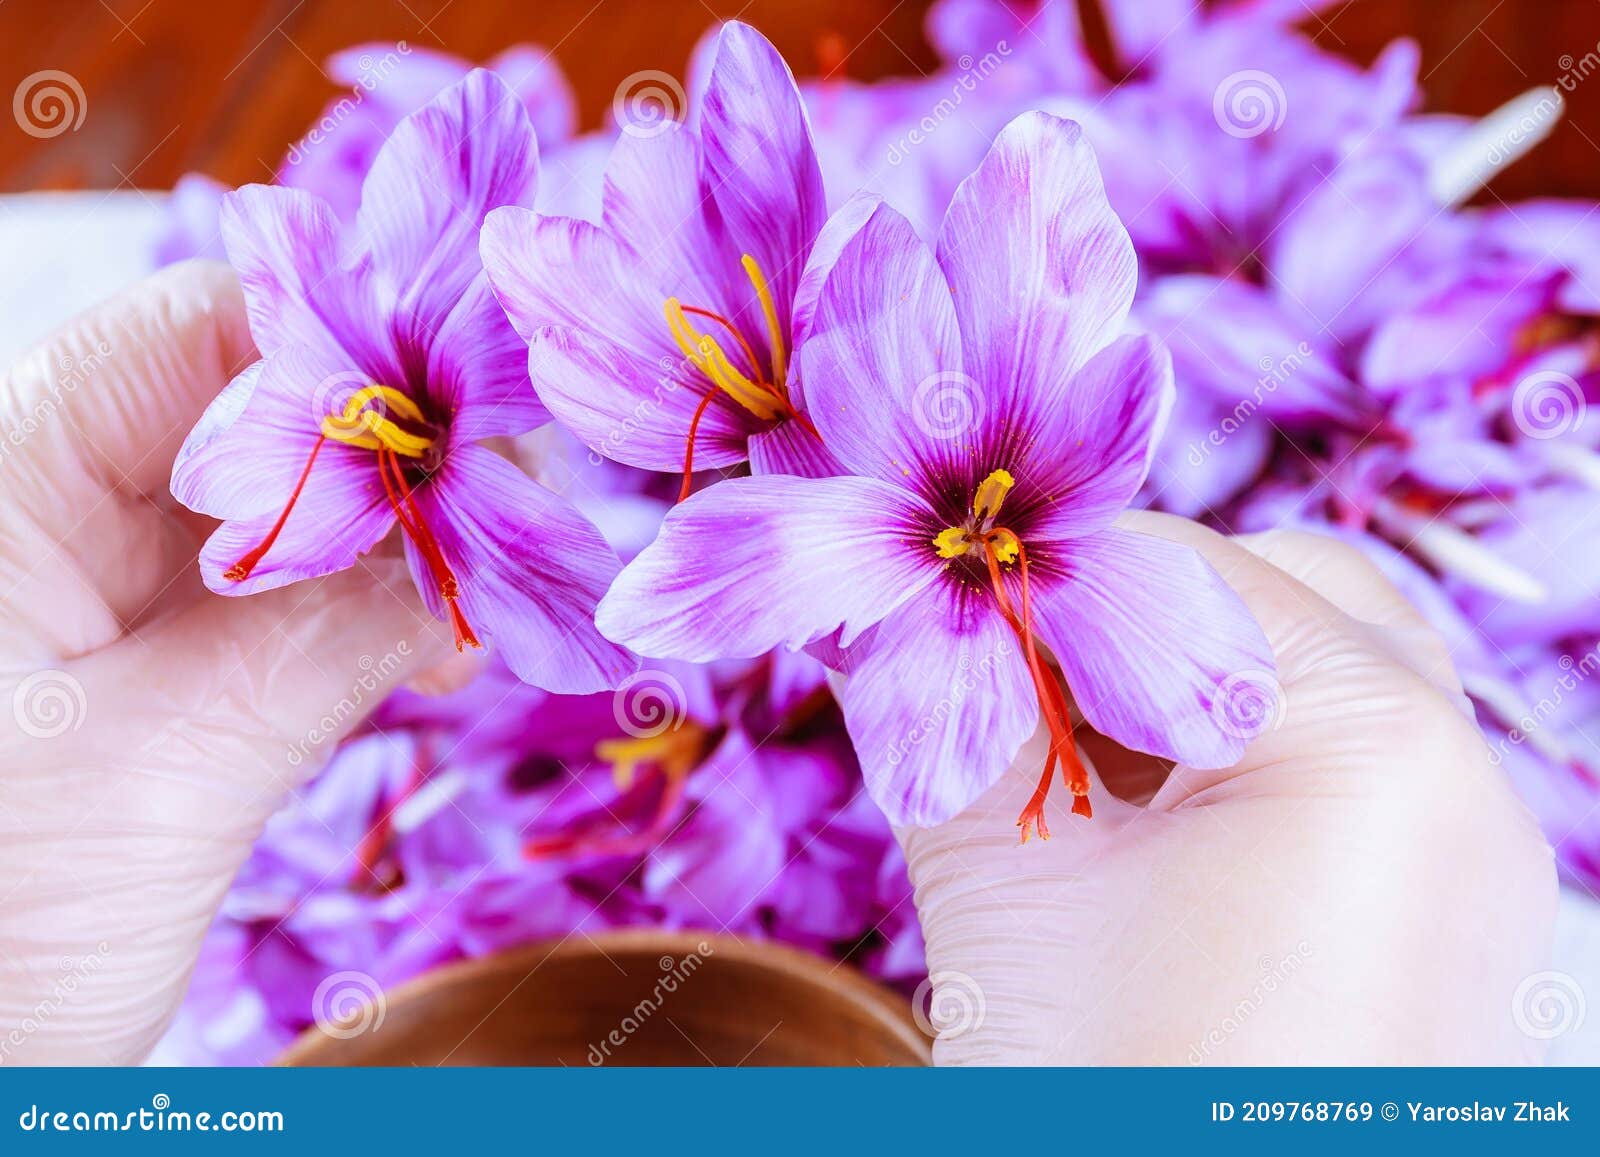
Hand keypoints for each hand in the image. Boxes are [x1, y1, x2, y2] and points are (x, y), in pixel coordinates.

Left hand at [0, 262, 448, 1063]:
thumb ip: (313, 648)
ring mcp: (114, 592)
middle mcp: (55, 514)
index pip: (182, 341)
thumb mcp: (150, 789)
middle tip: (514, 501)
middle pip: (249, 410)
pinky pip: (290, 596)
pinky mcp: (166, 664)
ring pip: (286, 505)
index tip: (469, 414)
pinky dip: (375, 606)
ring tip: (499, 572)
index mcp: (1, 491)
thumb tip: (467, 556)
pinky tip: (450, 632)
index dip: (335, 353)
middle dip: (391, 444)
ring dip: (398, 532)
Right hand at [899, 510, 1558, 1064]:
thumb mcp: (1006, 890)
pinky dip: (1242, 775)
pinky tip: (1137, 837)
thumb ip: (940, 717)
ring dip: (1187, 694)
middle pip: (1283, 605)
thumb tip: (873, 610)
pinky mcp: (1446, 934)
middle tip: (1008, 676)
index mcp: (1378, 746)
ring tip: (1066, 762)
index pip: (1186, 572)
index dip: (1047, 577)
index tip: (942, 594)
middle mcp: (1464, 786)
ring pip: (1321, 690)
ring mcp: (1472, 867)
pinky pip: (1348, 788)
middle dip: (1131, 624)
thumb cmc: (1108, 1100)